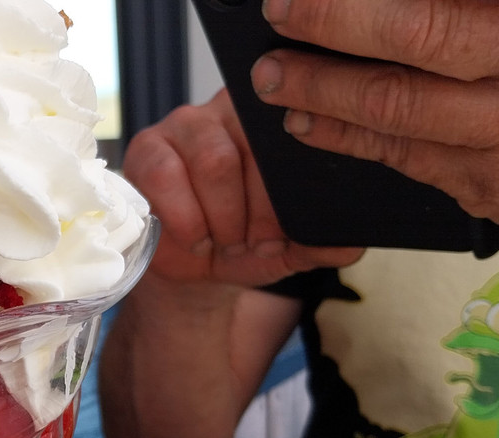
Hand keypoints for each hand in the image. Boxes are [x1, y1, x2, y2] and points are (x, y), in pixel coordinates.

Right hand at [122, 89, 363, 289]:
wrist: (194, 267)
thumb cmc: (245, 243)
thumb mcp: (290, 249)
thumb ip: (321, 244)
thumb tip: (350, 242)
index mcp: (276, 122)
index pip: (288, 142)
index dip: (283, 198)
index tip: (281, 238)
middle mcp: (232, 108)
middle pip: (251, 151)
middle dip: (253, 213)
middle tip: (252, 244)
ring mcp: (185, 123)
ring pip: (211, 162)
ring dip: (220, 217)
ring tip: (224, 242)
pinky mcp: (147, 147)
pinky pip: (166, 176)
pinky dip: (185, 218)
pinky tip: (195, 238)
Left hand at [253, 0, 498, 225]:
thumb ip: (470, 6)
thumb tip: (390, 1)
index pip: (431, 28)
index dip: (350, 13)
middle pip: (406, 74)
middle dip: (327, 50)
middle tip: (276, 26)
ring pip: (398, 128)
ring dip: (324, 102)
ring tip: (277, 80)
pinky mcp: (494, 193)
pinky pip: (410, 165)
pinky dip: (352, 142)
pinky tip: (313, 124)